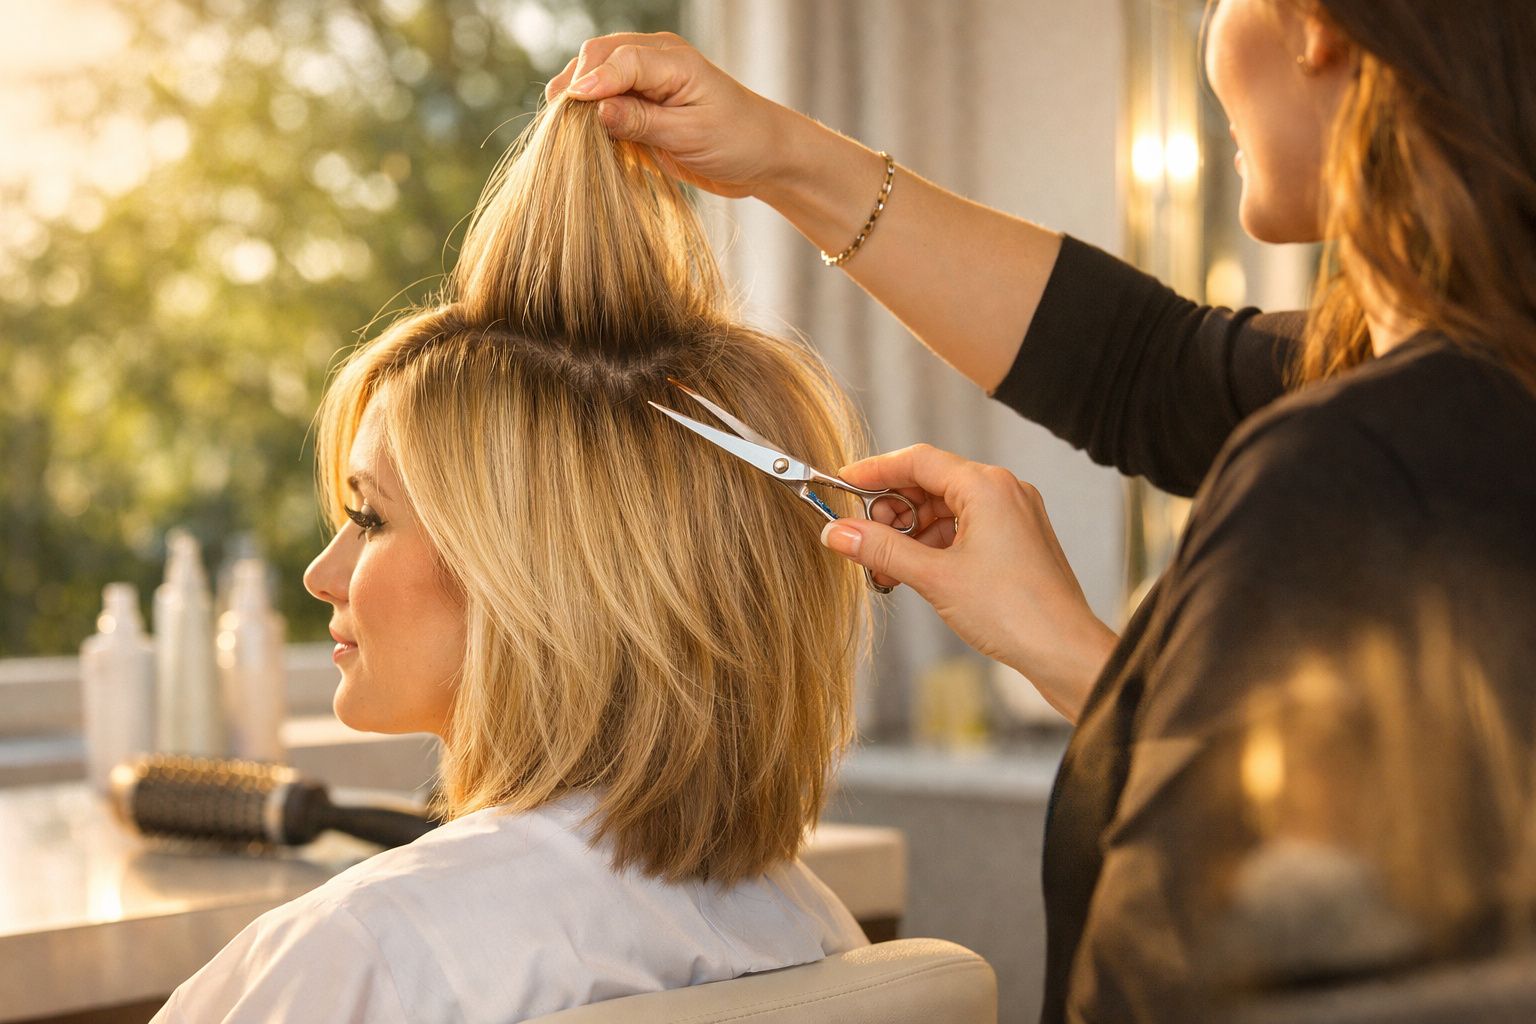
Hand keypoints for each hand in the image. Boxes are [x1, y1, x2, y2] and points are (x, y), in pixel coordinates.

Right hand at [544, 32, 796, 198]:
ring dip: (577, 103)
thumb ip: (642, 122)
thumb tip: (596, 109)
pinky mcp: (638, 103)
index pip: (620, 59)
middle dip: (576, 87)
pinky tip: (583, 140)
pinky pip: (601, 102)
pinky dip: (588, 118)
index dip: (594, 82)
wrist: (760, 156)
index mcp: (672, 59)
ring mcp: (644, 80)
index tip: (573, 107)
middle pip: (596, 58)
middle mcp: (654, 60)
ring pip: (592, 78)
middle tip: (563, 127)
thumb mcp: (690, 136)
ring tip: (567, 135)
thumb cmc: (737, 141)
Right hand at [821, 444, 1117, 722]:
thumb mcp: (933, 577)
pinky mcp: (1017, 539)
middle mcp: (1003, 490)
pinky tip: (914, 573)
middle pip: (930, 483)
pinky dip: (935, 545)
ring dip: (912, 533)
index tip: (843, 484)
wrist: (1063, 650)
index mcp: (986, 486)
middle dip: (892, 510)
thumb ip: (880, 549)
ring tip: (886, 567)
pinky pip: (965, 528)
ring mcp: (1013, 514)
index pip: (917, 460)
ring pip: (946, 509)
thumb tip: (837, 532)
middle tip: (864, 540)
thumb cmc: (1012, 611)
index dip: (874, 471)